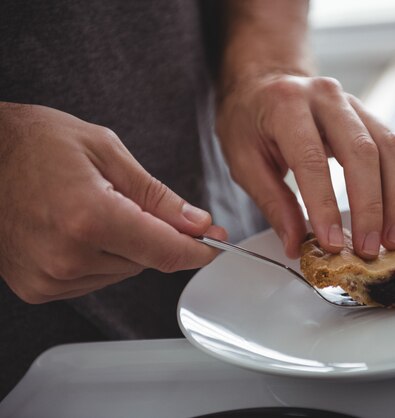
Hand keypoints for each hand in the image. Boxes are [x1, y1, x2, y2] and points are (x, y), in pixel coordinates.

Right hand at [0, 103, 226, 302]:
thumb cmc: (34, 143)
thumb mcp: (106, 151)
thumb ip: (157, 195)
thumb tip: (197, 223)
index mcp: (89, 218)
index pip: (165, 250)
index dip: (197, 249)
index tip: (214, 243)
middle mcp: (68, 256)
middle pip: (147, 260)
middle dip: (153, 233)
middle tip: (128, 198)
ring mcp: (49, 277)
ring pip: (124, 271)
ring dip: (125, 245)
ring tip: (92, 208)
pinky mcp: (38, 288)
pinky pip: (95, 279)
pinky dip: (101, 257)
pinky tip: (79, 228)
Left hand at [216, 74, 394, 259]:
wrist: (264, 82)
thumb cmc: (249, 119)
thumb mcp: (243, 161)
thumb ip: (272, 203)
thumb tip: (296, 244)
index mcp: (286, 105)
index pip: (312, 160)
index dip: (325, 206)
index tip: (332, 243)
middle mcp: (327, 98)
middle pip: (362, 151)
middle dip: (370, 207)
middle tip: (369, 249)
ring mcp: (355, 104)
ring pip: (391, 149)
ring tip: (392, 239)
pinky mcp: (373, 116)